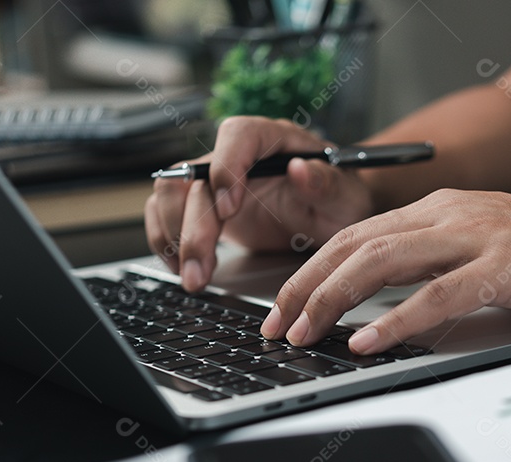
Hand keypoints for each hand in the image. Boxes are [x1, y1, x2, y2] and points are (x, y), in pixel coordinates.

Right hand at [144, 117, 373, 291]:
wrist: (332, 213)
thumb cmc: (340, 198)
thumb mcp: (344, 196)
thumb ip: (326, 183)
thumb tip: (301, 170)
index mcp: (273, 138)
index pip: (238, 136)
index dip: (226, 168)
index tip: (229, 209)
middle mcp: (238, 154)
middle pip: (197, 176)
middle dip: (194, 226)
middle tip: (201, 268)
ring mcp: (216, 180)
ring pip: (172, 194)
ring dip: (174, 237)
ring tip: (193, 277)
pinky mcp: (204, 206)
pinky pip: (167, 213)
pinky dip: (166, 241)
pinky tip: (182, 268)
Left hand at [260, 189, 510, 353]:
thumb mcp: (481, 245)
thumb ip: (432, 261)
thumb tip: (378, 300)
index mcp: (441, 209)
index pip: (356, 234)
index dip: (311, 270)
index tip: (282, 305)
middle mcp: (451, 215)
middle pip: (357, 245)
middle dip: (306, 286)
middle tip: (277, 325)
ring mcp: (478, 237)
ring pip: (384, 262)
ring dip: (335, 300)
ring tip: (305, 333)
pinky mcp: (506, 269)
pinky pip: (438, 295)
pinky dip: (396, 320)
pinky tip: (366, 340)